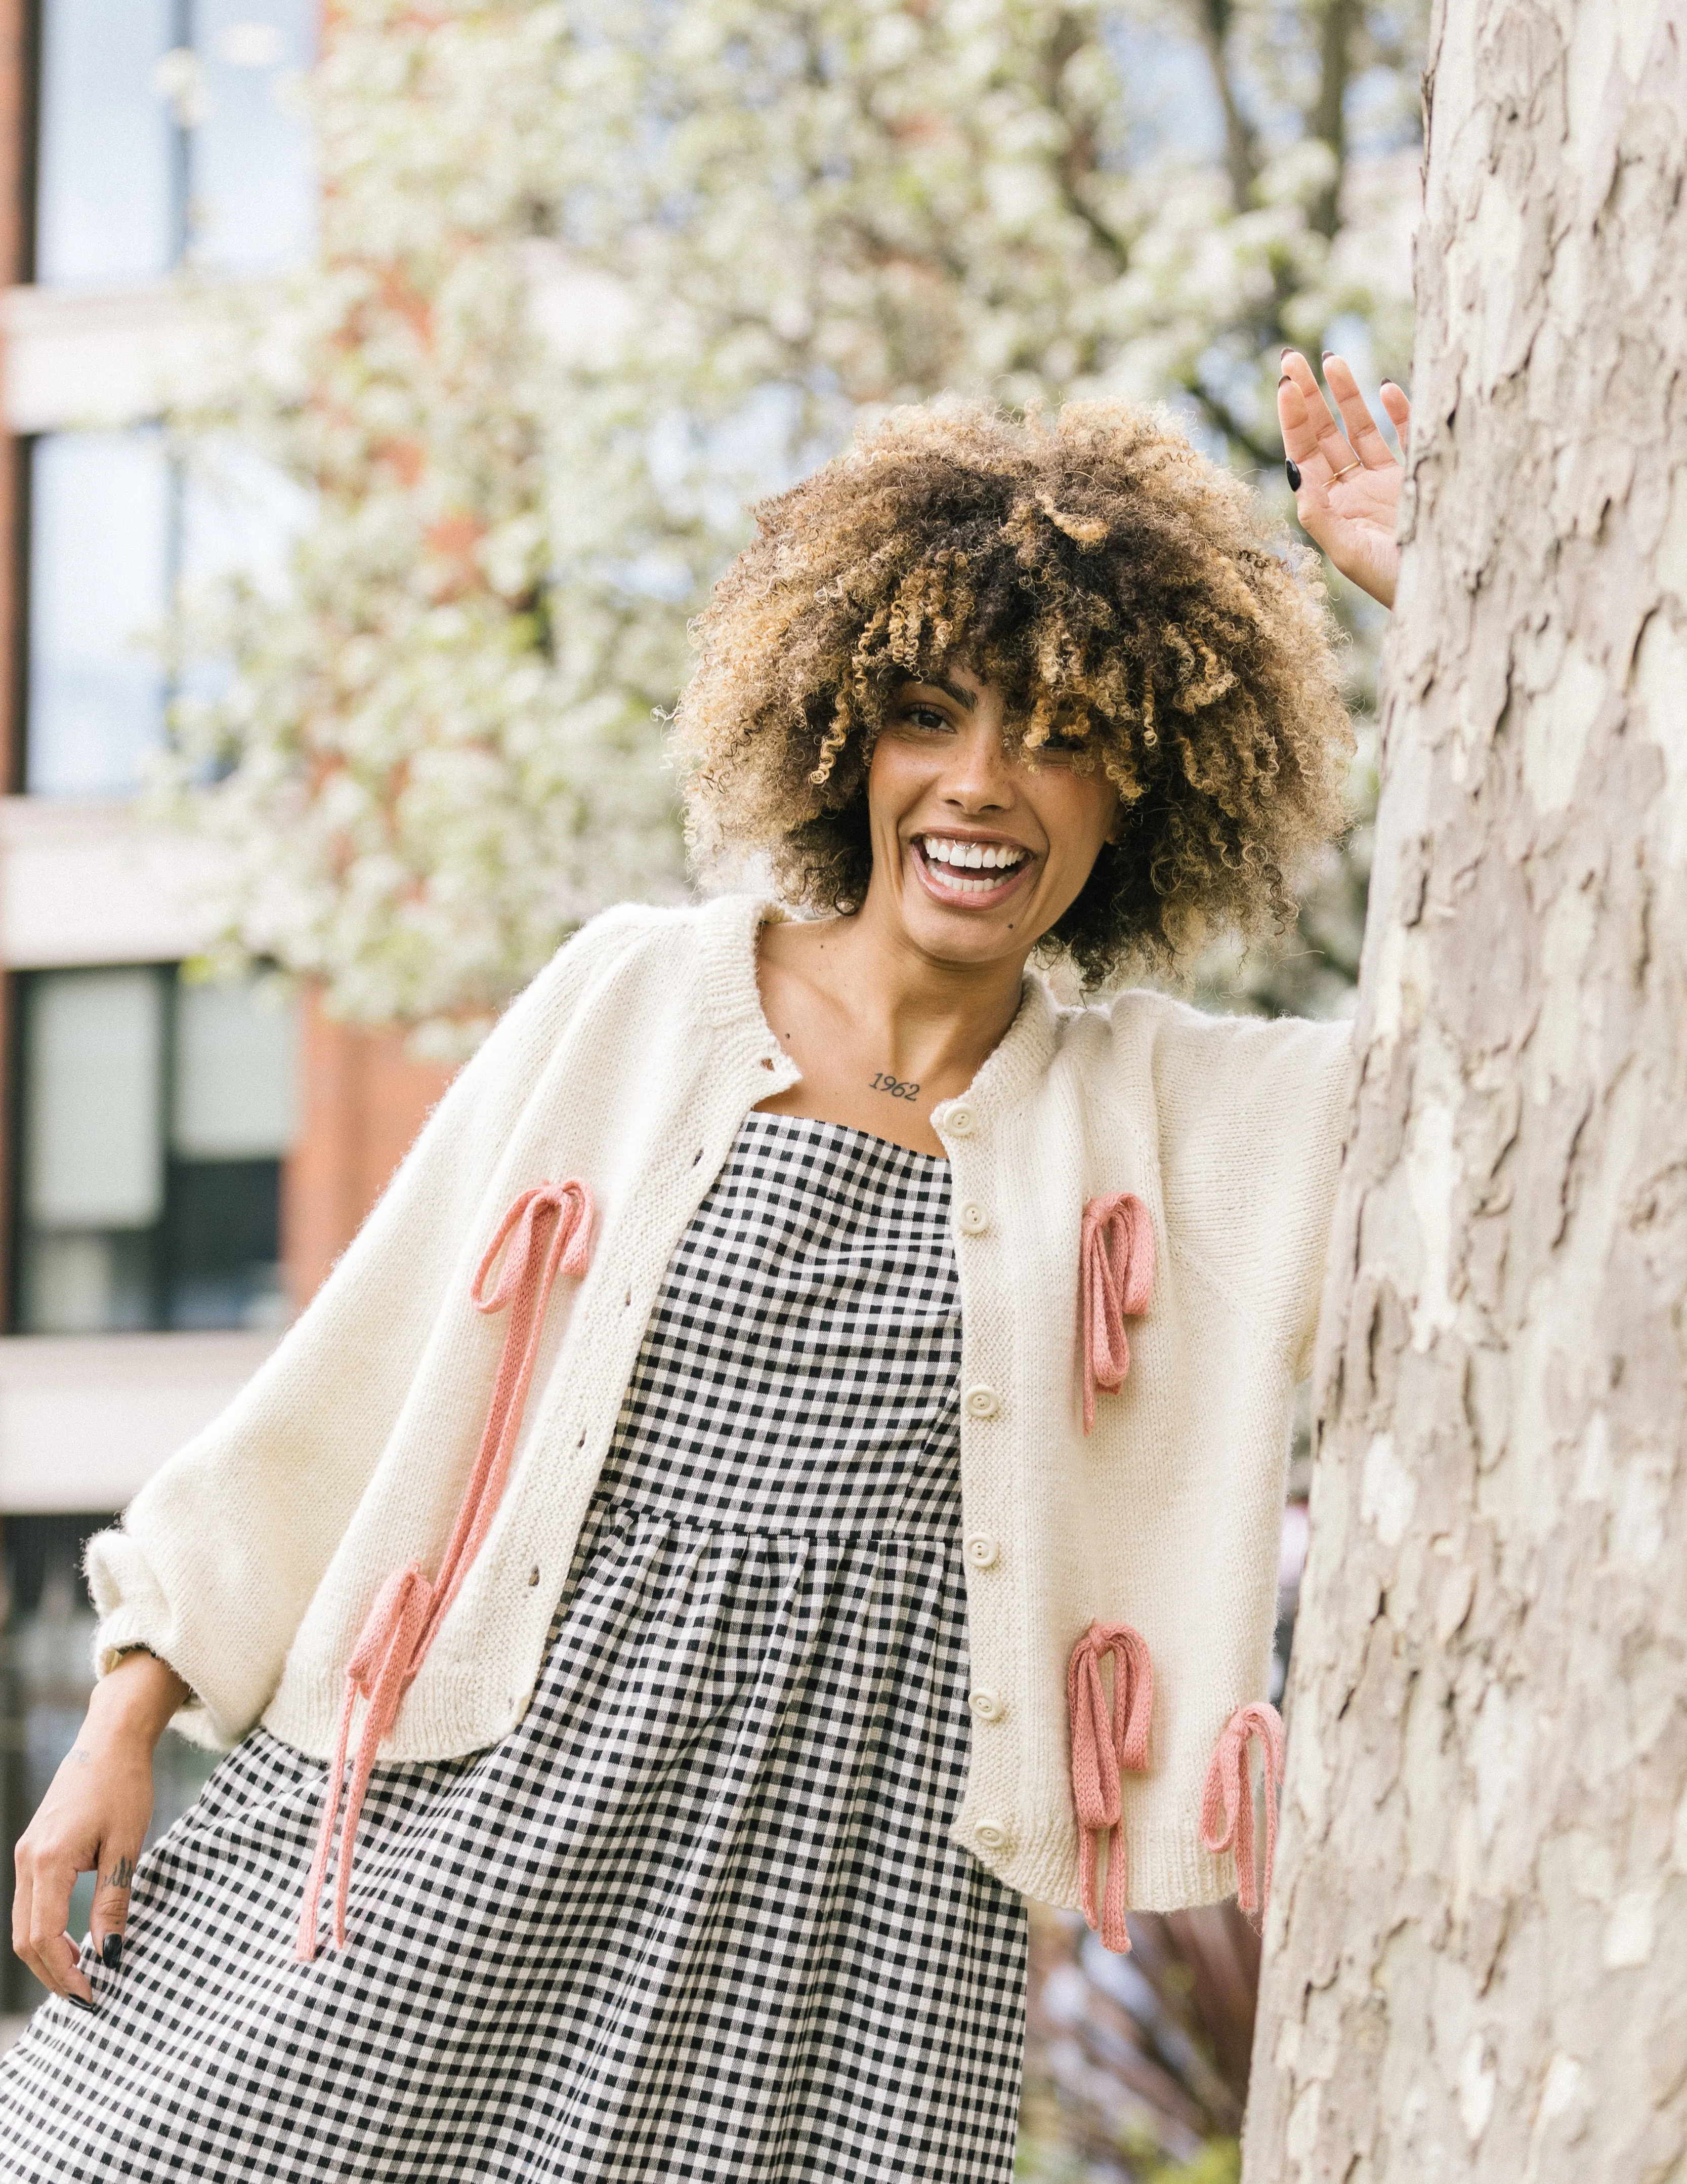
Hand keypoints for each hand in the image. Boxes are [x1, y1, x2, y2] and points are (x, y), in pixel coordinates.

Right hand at [12, 1652, 184, 2001]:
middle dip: (52, 1974)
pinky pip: (29, 1905)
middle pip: (25, 1939)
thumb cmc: (124, 1786)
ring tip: (80, 1979)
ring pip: (23, 1925)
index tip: (93, 1994)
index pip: (45, 1936)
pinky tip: (70, 1946)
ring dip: (46, 1957)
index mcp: (49, 1860)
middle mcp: (27, 1861)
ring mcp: (25, 1856)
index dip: (65, 1973)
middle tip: (87, 1997)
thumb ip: (113, 1902)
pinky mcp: (32, 1852)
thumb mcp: (127, 1847)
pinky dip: (44, 1933)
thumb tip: (109, 1954)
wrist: (109, 1741)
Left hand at [1277, 351, 1410, 608]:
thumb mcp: (1349, 553)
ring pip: (1360, 429)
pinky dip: (1396, 412)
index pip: (1304, 454)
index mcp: (1331, 507)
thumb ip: (1321, 515)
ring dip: (1346, 396)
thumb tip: (1295, 472)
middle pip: (1325, 435)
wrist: (1443, 595)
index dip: (1294, 420)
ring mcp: (1384, 483)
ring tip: (1331, 359)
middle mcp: (1352, 491)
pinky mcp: (1418, 477)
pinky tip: (1386, 386)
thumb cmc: (1392, 583)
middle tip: (1290, 358)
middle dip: (1308, 398)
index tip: (1285, 386)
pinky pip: (1403, 437)